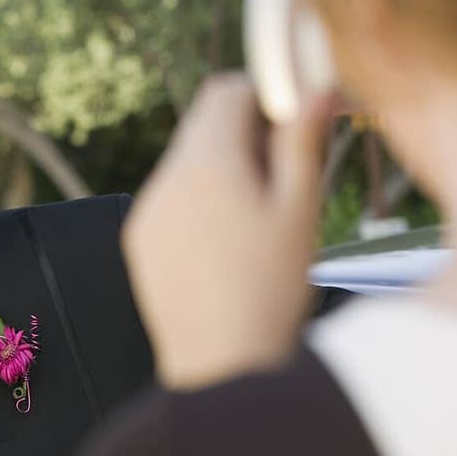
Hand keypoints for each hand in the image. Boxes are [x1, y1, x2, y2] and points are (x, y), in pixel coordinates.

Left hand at [122, 73, 336, 390]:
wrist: (221, 367)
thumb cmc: (272, 290)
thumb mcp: (300, 210)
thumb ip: (302, 140)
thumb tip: (316, 88)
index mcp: (206, 162)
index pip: (225, 91)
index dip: (263, 94)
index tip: (294, 123)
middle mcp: (165, 180)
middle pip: (202, 125)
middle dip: (245, 134)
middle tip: (285, 174)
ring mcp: (146, 213)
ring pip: (186, 164)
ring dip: (223, 170)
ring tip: (259, 221)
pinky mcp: (139, 244)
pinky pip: (170, 201)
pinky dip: (200, 203)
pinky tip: (229, 248)